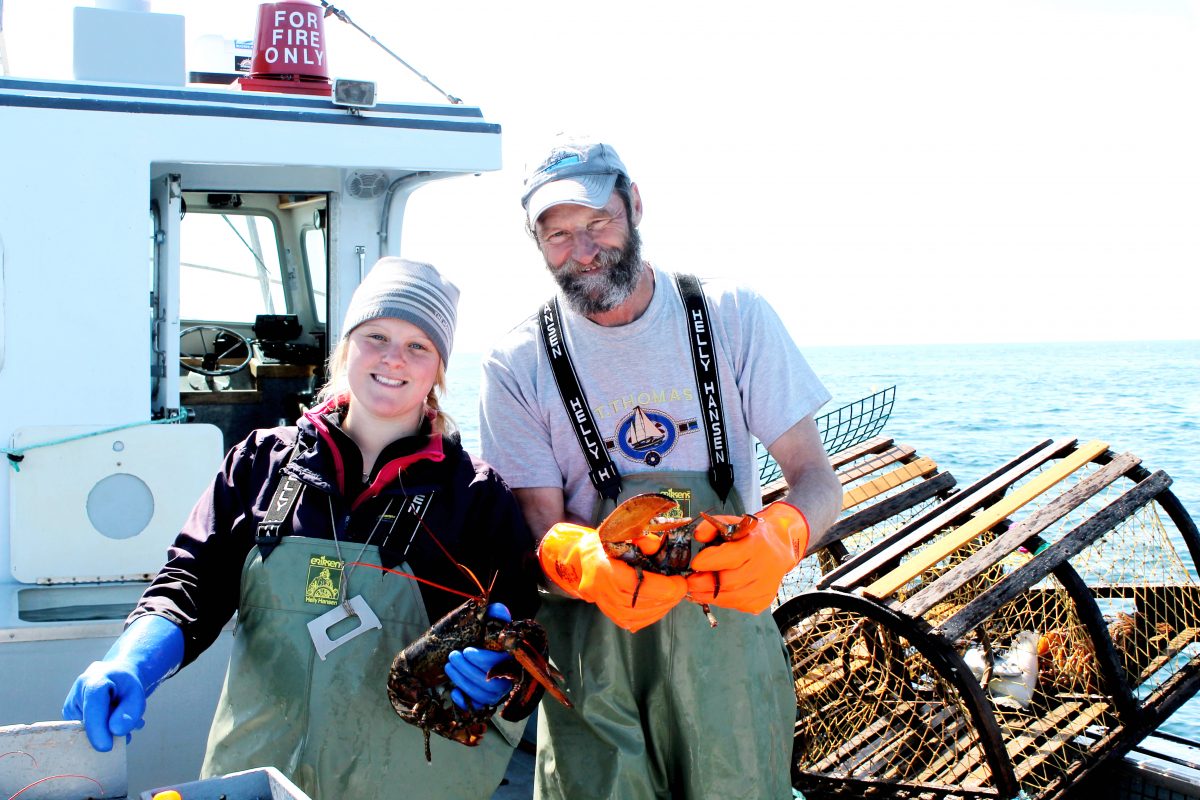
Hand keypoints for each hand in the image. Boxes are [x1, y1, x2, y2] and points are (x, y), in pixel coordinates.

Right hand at [62, 615, 183, 751]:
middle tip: (127, 735)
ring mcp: (76, 698)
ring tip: (131, 720)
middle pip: (88, 717)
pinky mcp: (76, 709)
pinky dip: (104, 728)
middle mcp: (82, 687)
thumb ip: (131, 710)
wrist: (125, 670)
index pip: (93, 704)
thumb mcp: (139, 691)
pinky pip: (88, 725)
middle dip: (106, 730)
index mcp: (97, 679)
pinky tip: (122, 724)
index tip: (106, 746)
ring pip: (87, 723)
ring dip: (108, 728)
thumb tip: (119, 730)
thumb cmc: (133, 679)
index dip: (97, 727)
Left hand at [446, 603, 514, 709]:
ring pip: (485, 695)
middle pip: (492, 684)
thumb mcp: (483, 621)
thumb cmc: (475, 633)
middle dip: (469, 670)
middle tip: (453, 656)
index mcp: (512, 657)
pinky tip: (454, 691)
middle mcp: (508, 677)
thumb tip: (500, 611)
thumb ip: (493, 614)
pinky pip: (479, 708)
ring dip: (464, 681)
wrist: (462, 648)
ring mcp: (498, 691)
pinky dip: (465, 702)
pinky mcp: (486, 700)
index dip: (484, 659)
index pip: (502, 664)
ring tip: (449, 666)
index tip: (467, 651)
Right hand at [539, 523, 686, 631]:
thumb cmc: (607, 544)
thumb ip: (642, 539)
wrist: (586, 561)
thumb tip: (658, 547)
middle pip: (642, 603)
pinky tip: (662, 604)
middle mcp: (602, 592)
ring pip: (641, 616)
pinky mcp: (612, 616)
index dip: (664, 586)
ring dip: (663, 607)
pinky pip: (636, 622)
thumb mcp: (623, 534)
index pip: (638, 586)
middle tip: (682, 587)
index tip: (680, 581)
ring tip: (674, 595)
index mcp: (603, 569)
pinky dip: (653, 615)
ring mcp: (606, 607)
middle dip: (669, 597)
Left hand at [686, 502, 808, 614]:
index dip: (709, 562)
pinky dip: (725, 602)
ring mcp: (767, 586)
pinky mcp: (766, 599)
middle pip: (730, 582)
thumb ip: (712, 526)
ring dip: (711, 596)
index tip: (694, 564)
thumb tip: (698, 536)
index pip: (731, 557)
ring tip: (696, 591)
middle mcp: (765, 567)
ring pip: (734, 598)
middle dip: (704, 584)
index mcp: (757, 545)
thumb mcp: (732, 523)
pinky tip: (716, 594)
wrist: (780, 545)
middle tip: (690, 582)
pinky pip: (740, 605)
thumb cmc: (750, 535)